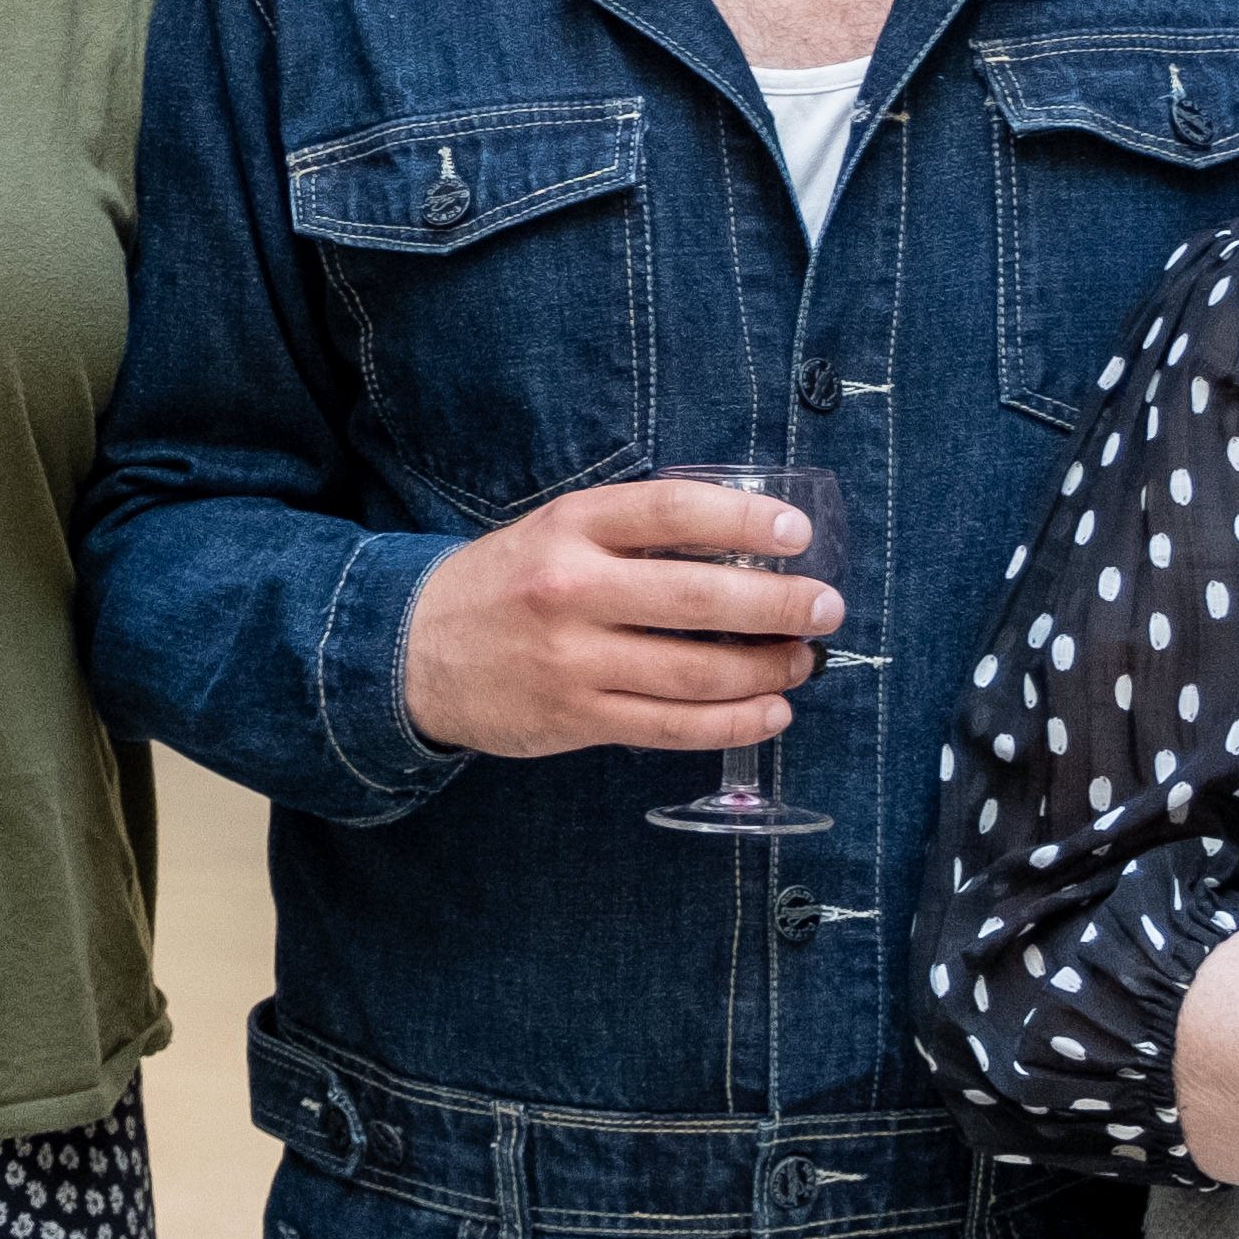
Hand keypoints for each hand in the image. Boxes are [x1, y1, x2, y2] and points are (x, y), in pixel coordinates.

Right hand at [397, 478, 838, 760]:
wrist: (411, 652)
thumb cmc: (504, 585)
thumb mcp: (555, 532)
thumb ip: (633, 534)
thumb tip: (743, 544)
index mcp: (571, 527)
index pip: (673, 512)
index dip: (745, 521)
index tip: (797, 535)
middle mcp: (572, 591)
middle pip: (699, 598)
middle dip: (780, 605)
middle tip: (827, 608)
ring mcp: (573, 661)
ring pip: (695, 671)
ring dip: (766, 668)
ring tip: (802, 661)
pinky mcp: (576, 718)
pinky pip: (671, 727)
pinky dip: (733, 724)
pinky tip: (769, 712)